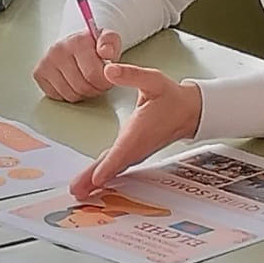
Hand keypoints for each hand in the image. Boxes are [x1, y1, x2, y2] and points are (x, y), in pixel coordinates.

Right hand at [34, 28, 122, 102]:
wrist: (76, 43)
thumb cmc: (93, 45)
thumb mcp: (109, 39)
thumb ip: (111, 43)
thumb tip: (106, 52)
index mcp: (77, 41)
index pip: (94, 75)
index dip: (105, 82)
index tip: (107, 77)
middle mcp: (58, 50)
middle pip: (82, 87)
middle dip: (95, 89)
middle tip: (98, 81)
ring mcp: (46, 62)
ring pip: (70, 94)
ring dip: (82, 93)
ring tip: (87, 81)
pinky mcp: (39, 73)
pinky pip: (57, 96)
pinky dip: (68, 94)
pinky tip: (73, 83)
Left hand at [69, 64, 203, 200]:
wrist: (188, 112)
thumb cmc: (170, 96)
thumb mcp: (153, 80)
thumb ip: (131, 74)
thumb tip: (110, 70)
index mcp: (140, 130)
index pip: (123, 150)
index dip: (110, 165)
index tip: (97, 178)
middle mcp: (137, 146)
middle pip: (113, 166)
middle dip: (94, 180)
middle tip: (75, 192)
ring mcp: (135, 153)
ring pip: (113, 170)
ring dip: (95, 182)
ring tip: (78, 192)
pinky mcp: (132, 155)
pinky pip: (115, 168)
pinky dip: (102, 176)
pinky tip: (90, 184)